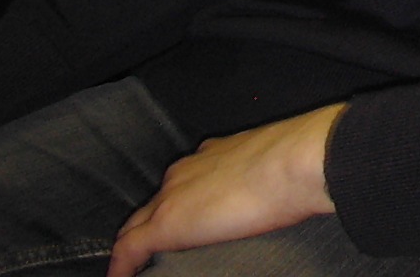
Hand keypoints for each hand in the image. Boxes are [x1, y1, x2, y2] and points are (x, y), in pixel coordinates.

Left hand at [107, 104, 345, 276]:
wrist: (293, 162)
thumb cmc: (298, 161)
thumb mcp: (279, 165)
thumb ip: (271, 176)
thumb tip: (290, 191)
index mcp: (213, 154)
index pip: (184, 181)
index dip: (179, 200)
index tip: (187, 214)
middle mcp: (186, 170)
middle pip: (156, 201)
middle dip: (151, 220)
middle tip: (151, 247)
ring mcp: (173, 195)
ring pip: (140, 221)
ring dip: (137, 240)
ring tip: (135, 264)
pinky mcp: (166, 224)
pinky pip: (129, 248)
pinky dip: (122, 265)